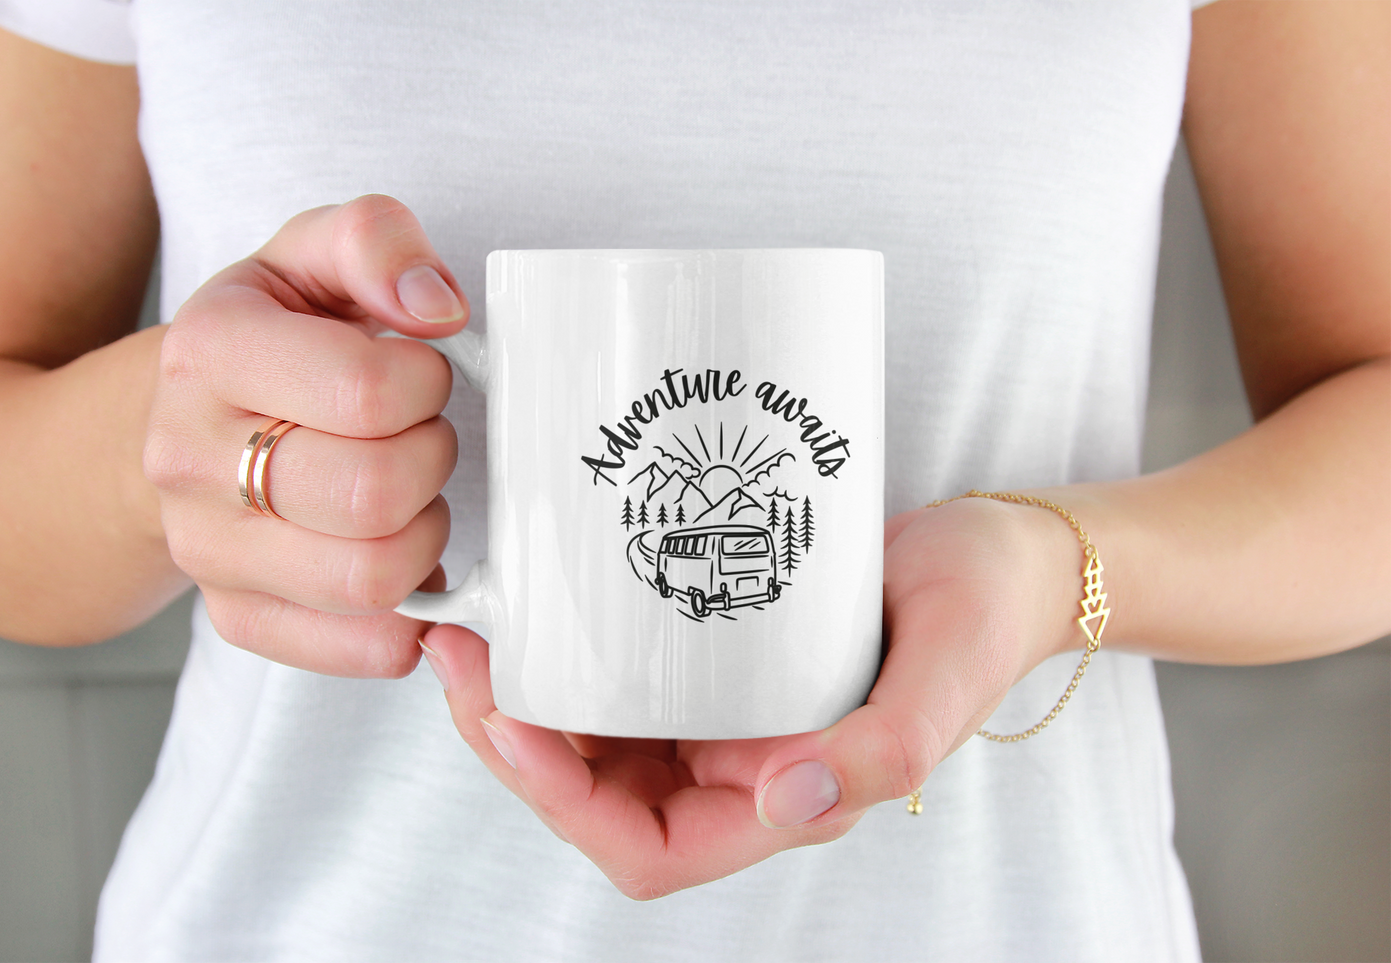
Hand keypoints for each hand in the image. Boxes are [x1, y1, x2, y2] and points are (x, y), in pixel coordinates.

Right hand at [145, 195, 464, 675]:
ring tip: (409, 493)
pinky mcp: (239, 618)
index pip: (367, 392)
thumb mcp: (313, 254)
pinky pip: (364, 648)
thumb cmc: (278, 336)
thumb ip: (377, 242)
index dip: (427, 384)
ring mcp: (207, 550)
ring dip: (427, 533)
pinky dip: (414, 615)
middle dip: (432, 460)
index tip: (418, 374)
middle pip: (374, 496)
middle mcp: (188, 458)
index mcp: (209, 351)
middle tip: (420, 435)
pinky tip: (407, 560)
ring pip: (374, 579)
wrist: (189, 419)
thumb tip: (435, 306)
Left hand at [424, 496, 1085, 897]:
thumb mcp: (947, 670)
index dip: (565, 803)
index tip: (511, 722)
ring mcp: (722, 718)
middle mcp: (742, 770)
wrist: (998, 556)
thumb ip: (883, 749)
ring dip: (525, 702)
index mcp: (789, 797)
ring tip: (475, 635)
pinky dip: (569, 660)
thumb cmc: (982, 610)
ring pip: (595, 742)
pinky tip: (538, 611)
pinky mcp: (714, 664)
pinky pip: (621, 682)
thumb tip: (783, 803)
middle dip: (513, 746)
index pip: (649, 845)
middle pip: (595, 798)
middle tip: (461, 660)